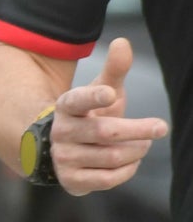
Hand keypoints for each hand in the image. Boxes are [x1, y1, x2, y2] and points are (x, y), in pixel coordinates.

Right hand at [53, 38, 169, 193]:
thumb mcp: (102, 91)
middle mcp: (61, 132)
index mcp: (66, 106)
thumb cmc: (90, 115)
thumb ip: (114, 70)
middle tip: (161, 126)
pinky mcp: (70, 180)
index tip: (111, 94)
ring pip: (113, 156)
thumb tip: (123, 42)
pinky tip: (131, 162)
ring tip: (143, 144)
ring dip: (136, 150)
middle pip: (106, 131)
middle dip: (138, 129)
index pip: (78, 100)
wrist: (61, 148)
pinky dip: (127, 170)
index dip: (94, 97)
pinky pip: (108, 178)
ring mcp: (64, 157)